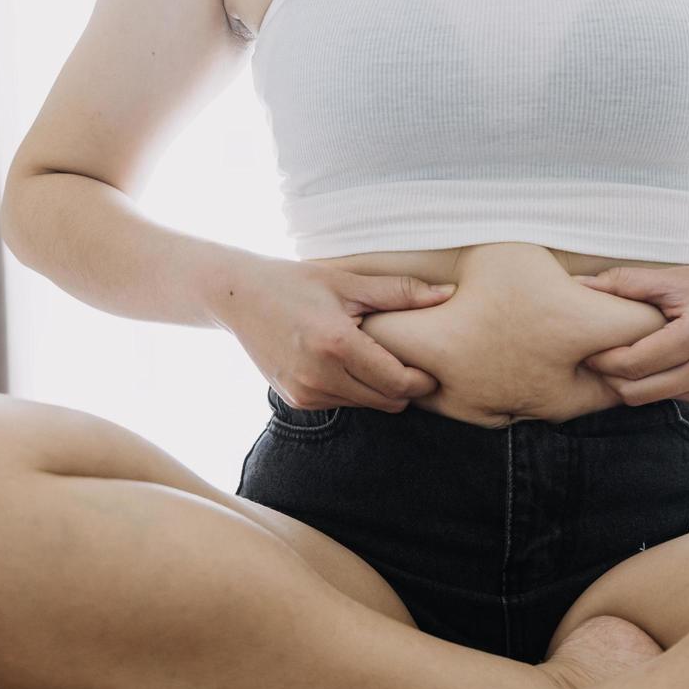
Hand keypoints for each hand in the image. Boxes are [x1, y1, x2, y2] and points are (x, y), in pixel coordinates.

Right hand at [212, 257, 456, 410]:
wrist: (239, 297)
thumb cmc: (298, 283)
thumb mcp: (349, 282)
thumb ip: (400, 292)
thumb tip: (449, 293)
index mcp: (337, 345)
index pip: (397, 382)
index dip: (422, 380)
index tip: (432, 369)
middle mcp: (320, 376)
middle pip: (387, 401)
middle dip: (405, 388)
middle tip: (414, 366)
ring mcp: (306, 392)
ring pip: (366, 406)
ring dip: (380, 389)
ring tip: (380, 360)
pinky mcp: (297, 400)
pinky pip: (343, 403)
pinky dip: (355, 389)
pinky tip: (350, 364)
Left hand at [572, 260, 688, 406]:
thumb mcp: (676, 278)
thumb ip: (625, 283)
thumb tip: (578, 285)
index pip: (633, 363)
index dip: (603, 359)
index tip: (586, 348)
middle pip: (637, 390)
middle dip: (610, 377)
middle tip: (594, 357)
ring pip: (651, 397)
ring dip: (631, 382)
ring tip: (620, 357)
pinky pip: (671, 396)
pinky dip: (657, 382)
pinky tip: (655, 362)